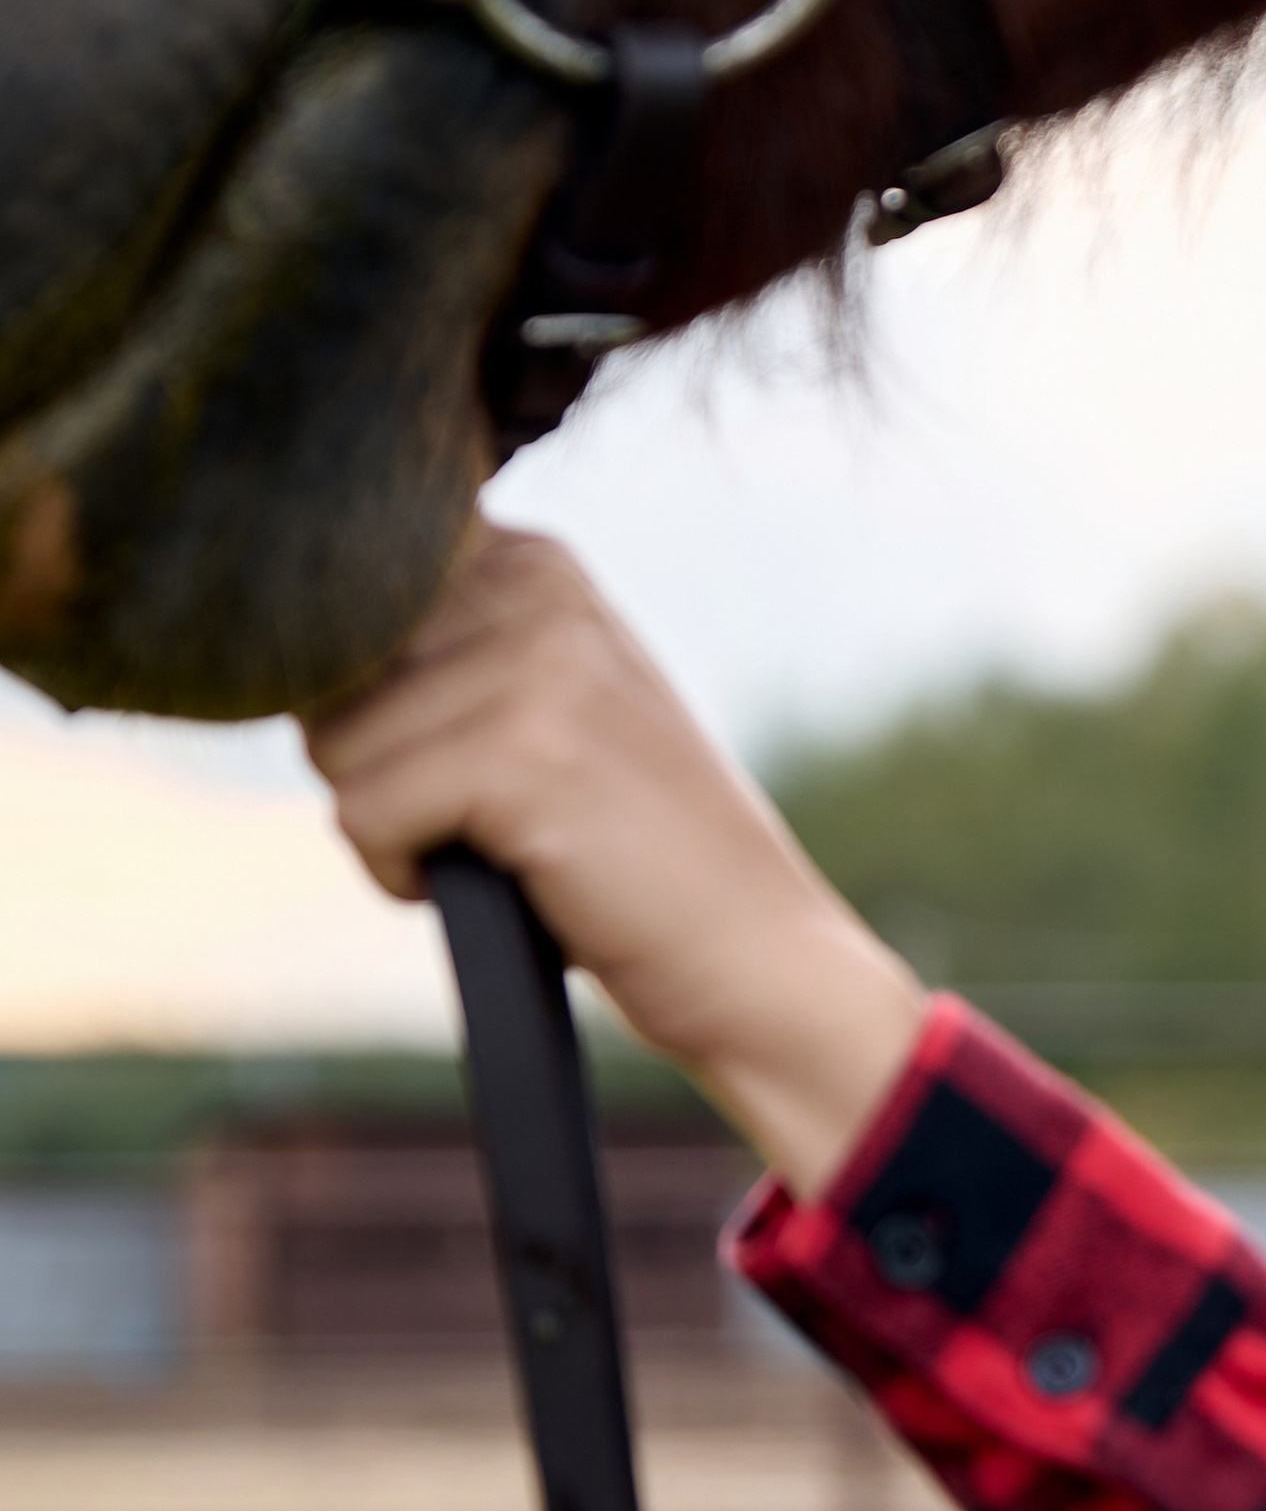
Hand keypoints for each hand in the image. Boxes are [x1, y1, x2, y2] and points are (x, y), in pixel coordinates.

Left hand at [302, 523, 927, 1199]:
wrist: (752, 951)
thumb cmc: (627, 846)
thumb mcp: (541, 705)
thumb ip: (435, 650)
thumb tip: (268, 646)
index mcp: (538, 559)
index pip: (343, 599)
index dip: (370, 707)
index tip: (469, 758)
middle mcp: (537, 583)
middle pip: (327, 677)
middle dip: (381, 766)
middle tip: (499, 815)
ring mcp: (536, 662)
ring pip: (333, 750)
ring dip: (395, 827)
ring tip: (507, 848)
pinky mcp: (521, 752)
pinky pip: (358, 815)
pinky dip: (403, 874)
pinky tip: (500, 882)